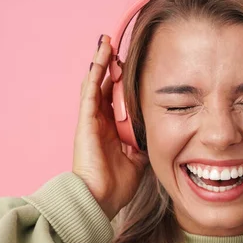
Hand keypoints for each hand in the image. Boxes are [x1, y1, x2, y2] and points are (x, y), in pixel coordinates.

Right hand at [72, 35, 148, 219]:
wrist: (100, 199)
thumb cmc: (116, 184)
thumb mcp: (138, 159)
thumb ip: (144, 143)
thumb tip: (157, 133)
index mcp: (111, 129)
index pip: (116, 98)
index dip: (121, 81)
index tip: (131, 65)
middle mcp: (100, 121)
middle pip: (104, 86)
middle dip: (111, 66)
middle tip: (117, 47)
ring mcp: (91, 120)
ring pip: (95, 83)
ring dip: (101, 62)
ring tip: (106, 42)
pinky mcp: (86, 121)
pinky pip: (90, 91)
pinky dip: (95, 73)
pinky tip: (101, 57)